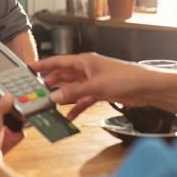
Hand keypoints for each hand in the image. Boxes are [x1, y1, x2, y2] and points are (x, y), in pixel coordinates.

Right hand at [31, 53, 150, 119]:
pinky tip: (70, 116)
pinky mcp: (100, 92)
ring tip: (50, 105)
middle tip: (37, 92)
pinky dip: (76, 107)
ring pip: (72, 89)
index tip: (29, 69)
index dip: (43, 65)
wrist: (147, 88)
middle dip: (50, 84)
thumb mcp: (96, 86)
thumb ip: (74, 92)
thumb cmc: (127, 78)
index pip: (58, 61)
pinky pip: (83, 99)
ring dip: (63, 97)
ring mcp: (93, 81)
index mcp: (84, 61)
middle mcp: (87, 69)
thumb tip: (55, 96)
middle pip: (63, 76)